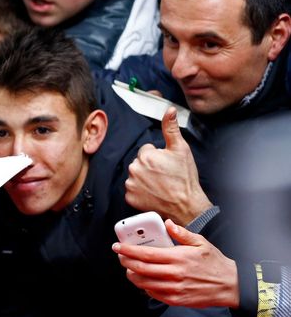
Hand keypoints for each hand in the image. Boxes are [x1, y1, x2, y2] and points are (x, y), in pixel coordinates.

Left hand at [113, 219, 238, 307]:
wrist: (230, 285)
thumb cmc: (214, 263)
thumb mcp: (201, 243)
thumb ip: (182, 233)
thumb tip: (167, 224)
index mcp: (178, 257)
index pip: (146, 254)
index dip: (128, 250)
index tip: (118, 247)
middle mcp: (174, 274)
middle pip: (141, 268)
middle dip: (126, 262)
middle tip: (120, 256)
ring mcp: (175, 288)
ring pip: (144, 283)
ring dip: (132, 275)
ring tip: (129, 268)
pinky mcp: (177, 300)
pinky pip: (154, 294)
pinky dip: (145, 287)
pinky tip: (143, 280)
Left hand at [125, 107, 211, 224]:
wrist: (187, 206)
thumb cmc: (185, 178)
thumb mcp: (181, 149)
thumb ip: (171, 129)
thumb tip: (169, 110)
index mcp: (145, 155)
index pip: (146, 150)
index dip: (158, 157)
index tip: (166, 165)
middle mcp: (134, 168)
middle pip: (139, 162)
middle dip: (149, 167)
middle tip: (164, 176)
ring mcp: (131, 184)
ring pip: (135, 175)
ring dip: (143, 178)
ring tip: (159, 185)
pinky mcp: (130, 197)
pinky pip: (132, 190)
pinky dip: (140, 191)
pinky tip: (152, 193)